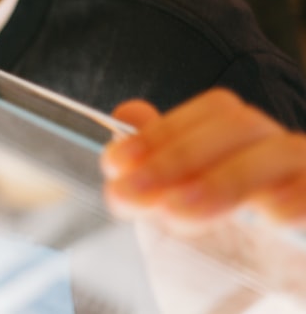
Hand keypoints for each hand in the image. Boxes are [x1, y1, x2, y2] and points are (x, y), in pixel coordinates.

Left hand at [102, 88, 305, 228]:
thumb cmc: (226, 289)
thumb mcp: (175, 233)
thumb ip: (154, 175)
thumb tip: (130, 112)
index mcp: (245, 156)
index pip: (214, 113)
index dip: (162, 131)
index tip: (115, 163)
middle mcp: (283, 166)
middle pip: (241, 124)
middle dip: (177, 155)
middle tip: (134, 194)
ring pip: (284, 151)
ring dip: (223, 178)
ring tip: (178, 214)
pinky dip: (300, 196)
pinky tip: (269, 217)